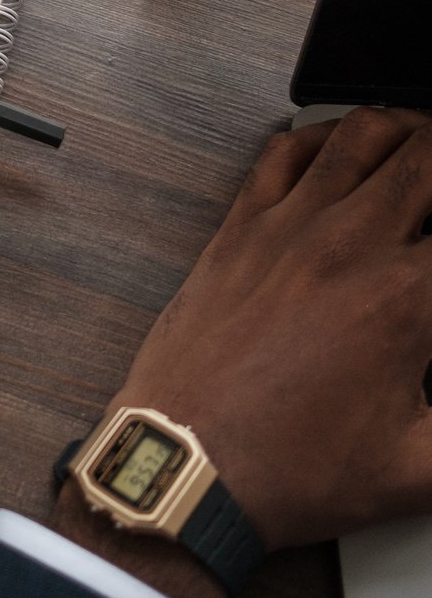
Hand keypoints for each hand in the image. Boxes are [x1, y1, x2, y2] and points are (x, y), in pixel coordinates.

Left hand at [54, 109, 431, 597]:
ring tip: (425, 137)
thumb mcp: (419, 470)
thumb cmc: (293, 471)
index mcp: (406, 299)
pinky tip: (340, 142)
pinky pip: (283, 152)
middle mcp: (349, 244)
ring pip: (360, 136)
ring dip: (405, 126)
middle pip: (427, 160)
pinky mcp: (239, 228)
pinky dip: (321, 133)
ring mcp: (287, 227)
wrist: (190, 466)